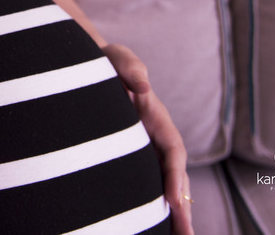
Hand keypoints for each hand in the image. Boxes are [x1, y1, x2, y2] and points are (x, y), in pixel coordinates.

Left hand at [101, 43, 194, 234]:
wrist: (88, 66)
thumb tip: (143, 86)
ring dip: (170, 212)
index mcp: (157, 118)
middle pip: (173, 176)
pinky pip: (141, 184)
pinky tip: (147, 225)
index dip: (176, 176)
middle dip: (182, 206)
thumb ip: (130, 66)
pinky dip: (149, 205)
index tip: (174, 200)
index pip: (173, 151)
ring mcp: (142, 150)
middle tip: (186, 234)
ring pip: (158, 185)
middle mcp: (154, 138)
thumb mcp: (117, 57)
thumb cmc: (105, 62)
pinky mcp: (126, 158)